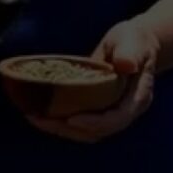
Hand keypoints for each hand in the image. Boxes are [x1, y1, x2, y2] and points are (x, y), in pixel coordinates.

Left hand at [25, 20, 158, 142]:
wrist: (134, 45)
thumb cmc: (134, 40)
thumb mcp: (132, 41)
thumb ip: (129, 52)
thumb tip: (126, 64)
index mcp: (137, 98)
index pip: (116, 119)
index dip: (94, 123)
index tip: (71, 119)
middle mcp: (125, 111)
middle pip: (97, 131)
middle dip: (68, 129)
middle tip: (41, 119)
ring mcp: (111, 114)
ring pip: (86, 132)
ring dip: (60, 129)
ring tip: (35, 118)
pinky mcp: (97, 112)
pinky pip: (79, 125)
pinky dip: (60, 123)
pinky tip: (40, 114)